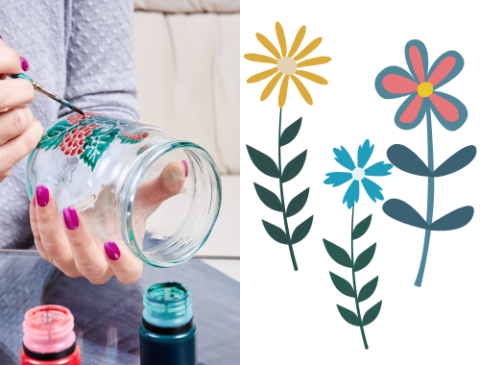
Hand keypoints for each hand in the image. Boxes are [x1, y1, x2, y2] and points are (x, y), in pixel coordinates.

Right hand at [0, 38, 42, 181]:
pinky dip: (32, 130)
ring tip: (14, 114)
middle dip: (21, 89)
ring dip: (25, 113)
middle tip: (19, 92)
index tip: (13, 65)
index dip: (7, 58)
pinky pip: (29, 141)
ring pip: (21, 118)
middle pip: (8, 94)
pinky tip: (24, 128)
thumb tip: (12, 56)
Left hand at [30, 160, 187, 284]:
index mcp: (127, 260)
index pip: (129, 274)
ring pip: (58, 256)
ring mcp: (73, 261)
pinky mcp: (52, 251)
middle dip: (80, 242)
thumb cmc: (125, 207)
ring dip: (50, 228)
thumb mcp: (145, 196)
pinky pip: (41, 243)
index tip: (113, 245)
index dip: (121, 265)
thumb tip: (181, 167)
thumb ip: (164, 186)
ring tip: (47, 197)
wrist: (101, 206)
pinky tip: (39, 199)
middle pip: (89, 266)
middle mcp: (99, 266)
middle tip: (73, 213)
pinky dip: (38, 221)